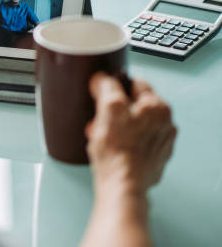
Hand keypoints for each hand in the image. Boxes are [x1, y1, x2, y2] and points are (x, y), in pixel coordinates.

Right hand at [87, 73, 176, 193]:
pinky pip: (135, 142)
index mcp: (159, 107)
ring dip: (116, 127)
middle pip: (134, 105)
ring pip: (133, 124)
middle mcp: (165, 123)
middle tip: (100, 120)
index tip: (102, 95)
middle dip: (114, 110)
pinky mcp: (153, 159)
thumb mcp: (108, 108)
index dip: (114, 87)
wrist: (122, 186)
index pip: (135, 83)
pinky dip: (123, 143)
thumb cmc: (118, 152)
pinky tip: (111, 149)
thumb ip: (107, 86)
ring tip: (101, 137)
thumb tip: (102, 78)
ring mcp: (161, 143)